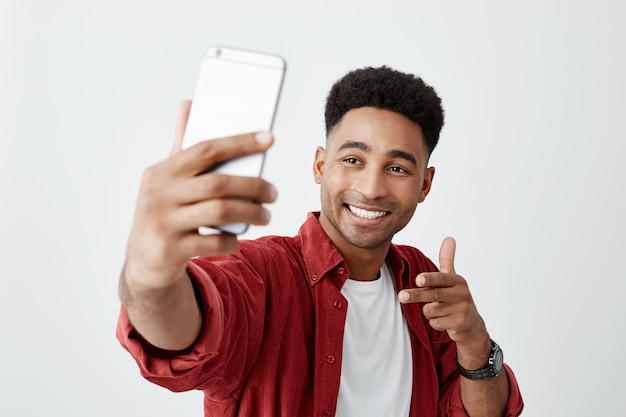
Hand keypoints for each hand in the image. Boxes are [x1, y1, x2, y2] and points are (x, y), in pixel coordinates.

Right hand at [124, 101, 277, 290]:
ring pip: (220, 212)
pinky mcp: (169, 250)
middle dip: (253, 186)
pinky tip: (239, 238)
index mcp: (161, 172)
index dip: (240, 142)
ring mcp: (162, 223)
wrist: (143, 262)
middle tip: (273, 192)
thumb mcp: (167, 181)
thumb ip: (181, 147)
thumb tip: (189, 104)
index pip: (205, 149)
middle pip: (217, 183)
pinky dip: (233, 241)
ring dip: (251, 213)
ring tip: (266, 215)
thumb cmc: (165, 212)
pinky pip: (213, 243)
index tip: (269, 137)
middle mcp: (158, 194)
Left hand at [398, 237, 486, 345]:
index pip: (441, 278)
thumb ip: (447, 260)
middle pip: (434, 294)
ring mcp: (462, 310)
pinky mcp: (460, 324)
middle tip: (401, 296)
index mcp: (458, 281)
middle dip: (416, 295)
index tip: (417, 280)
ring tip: (440, 310)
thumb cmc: (456, 297)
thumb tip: (449, 238)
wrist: (471, 324)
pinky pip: (435, 323)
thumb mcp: (452, 278)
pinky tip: (444, 320)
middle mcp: (462, 294)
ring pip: (431, 310)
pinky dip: (435, 323)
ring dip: (430, 312)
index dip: (429, 279)